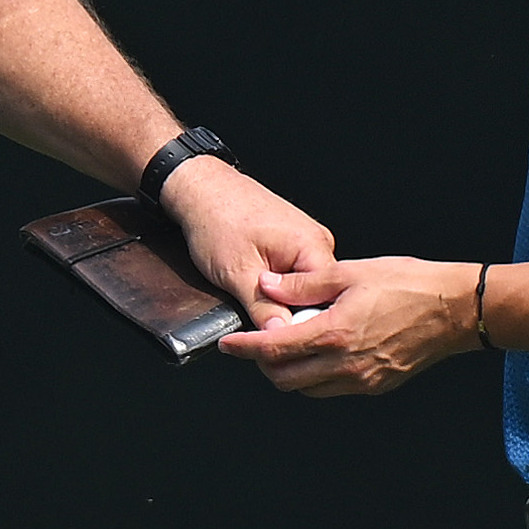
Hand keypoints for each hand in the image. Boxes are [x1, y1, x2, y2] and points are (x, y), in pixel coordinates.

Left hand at [159, 158, 334, 322]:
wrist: (203, 189)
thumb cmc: (217, 219)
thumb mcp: (237, 272)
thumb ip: (262, 308)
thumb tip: (279, 335)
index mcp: (312, 246)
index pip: (326, 299)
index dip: (305, 324)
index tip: (283, 339)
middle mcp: (317, 243)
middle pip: (319, 296)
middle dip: (294, 315)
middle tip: (266, 325)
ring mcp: (308, 242)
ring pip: (305, 289)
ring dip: (286, 302)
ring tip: (261, 305)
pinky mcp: (295, 244)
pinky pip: (296, 276)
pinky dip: (281, 290)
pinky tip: (264, 292)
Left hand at [227, 255, 483, 395]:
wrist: (457, 310)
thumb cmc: (411, 284)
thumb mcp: (351, 272)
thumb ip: (304, 283)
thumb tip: (269, 284)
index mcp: (334, 335)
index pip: (273, 349)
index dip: (244, 348)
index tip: (228, 344)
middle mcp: (345, 365)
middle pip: (285, 379)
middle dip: (264, 364)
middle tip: (257, 343)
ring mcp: (362, 380)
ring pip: (308, 389)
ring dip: (290, 373)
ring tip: (289, 346)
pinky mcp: (377, 385)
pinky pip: (333, 389)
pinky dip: (316, 376)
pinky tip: (320, 352)